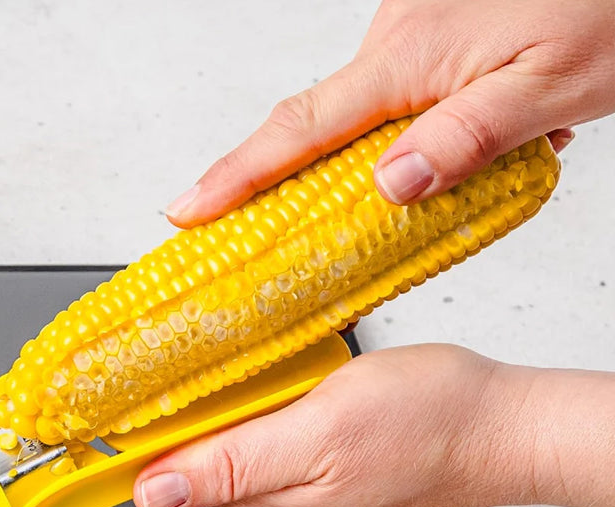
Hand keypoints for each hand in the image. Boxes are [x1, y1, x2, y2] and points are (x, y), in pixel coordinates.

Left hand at [133, 345, 614, 506]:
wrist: (499, 423)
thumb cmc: (428, 424)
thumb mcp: (320, 432)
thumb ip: (234, 465)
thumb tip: (153, 496)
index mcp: (262, 493)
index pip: (162, 479)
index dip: (114, 448)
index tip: (78, 412)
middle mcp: (272, 495)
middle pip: (185, 461)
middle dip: (155, 419)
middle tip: (138, 363)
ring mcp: (296, 476)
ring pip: (221, 444)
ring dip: (199, 409)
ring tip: (187, 363)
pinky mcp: (318, 456)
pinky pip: (258, 436)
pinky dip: (241, 407)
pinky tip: (252, 379)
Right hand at [166, 0, 614, 224]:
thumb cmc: (609, 3)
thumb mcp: (552, 85)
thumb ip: (467, 138)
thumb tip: (390, 185)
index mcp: (413, 55)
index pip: (302, 127)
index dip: (237, 173)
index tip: (189, 207)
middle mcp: (398, 38)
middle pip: (316, 126)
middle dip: (282, 180)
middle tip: (255, 227)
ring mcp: (410, 33)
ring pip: (364, 117)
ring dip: (377, 159)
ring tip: (435, 179)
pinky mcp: (428, 35)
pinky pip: (396, 97)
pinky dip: (408, 132)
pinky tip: (463, 141)